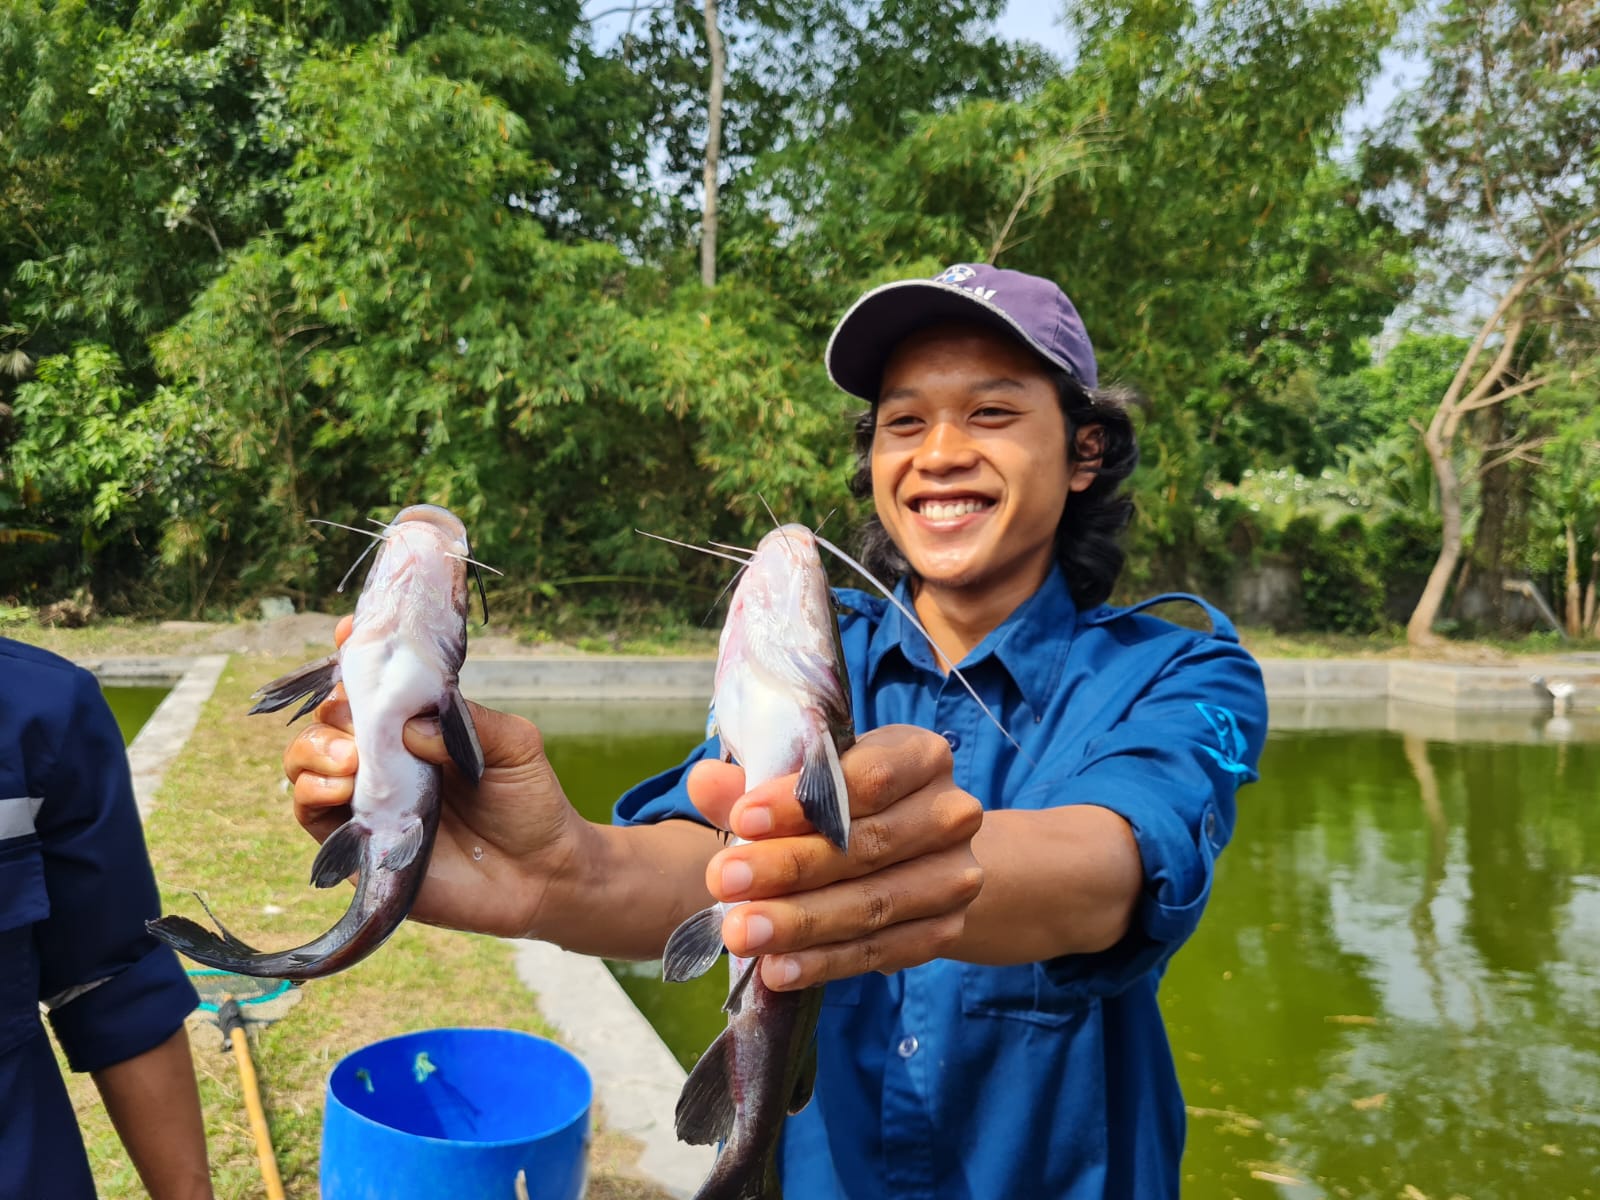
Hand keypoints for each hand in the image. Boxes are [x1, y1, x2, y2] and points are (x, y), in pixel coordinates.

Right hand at [284, 616, 579, 937]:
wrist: (539, 876)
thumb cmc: (529, 803)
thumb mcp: (516, 746)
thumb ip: (469, 722)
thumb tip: (410, 724)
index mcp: (418, 724)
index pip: (373, 683)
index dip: (353, 654)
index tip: (347, 632)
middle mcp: (385, 756)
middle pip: (328, 717)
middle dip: (332, 709)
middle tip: (358, 722)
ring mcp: (367, 798)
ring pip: (306, 760)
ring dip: (315, 751)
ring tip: (352, 761)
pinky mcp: (356, 844)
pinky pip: (310, 814)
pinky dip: (312, 793)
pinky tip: (342, 789)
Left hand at [688, 725, 983, 991]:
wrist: (915, 858)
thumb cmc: (844, 806)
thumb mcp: (803, 785)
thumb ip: (753, 786)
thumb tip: (702, 782)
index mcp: (921, 756)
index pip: (867, 777)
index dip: (802, 801)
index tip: (741, 821)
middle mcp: (951, 813)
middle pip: (867, 845)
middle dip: (789, 867)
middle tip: (723, 882)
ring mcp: (954, 877)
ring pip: (873, 904)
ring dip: (801, 923)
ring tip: (741, 933)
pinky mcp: (944, 931)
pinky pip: (880, 951)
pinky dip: (826, 963)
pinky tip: (779, 970)